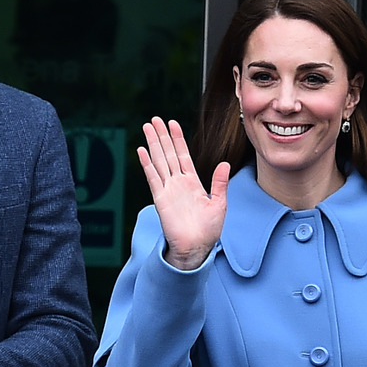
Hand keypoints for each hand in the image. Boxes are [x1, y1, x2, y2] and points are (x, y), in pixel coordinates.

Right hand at [138, 117, 229, 269]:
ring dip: (153, 144)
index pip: (183, 155)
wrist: (196, 248)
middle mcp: (178, 182)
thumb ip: (219, 183)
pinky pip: (152, 177)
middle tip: (154, 119)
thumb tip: (224, 164)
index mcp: (192, 182)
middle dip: (162, 136)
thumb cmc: (209, 229)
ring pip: (159, 161)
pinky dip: (147, 163)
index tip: (172, 123)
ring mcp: (168, 189)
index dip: (177, 139)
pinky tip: (141, 150)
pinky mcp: (160, 198)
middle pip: (168, 153)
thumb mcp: (219, 203)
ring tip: (147, 127)